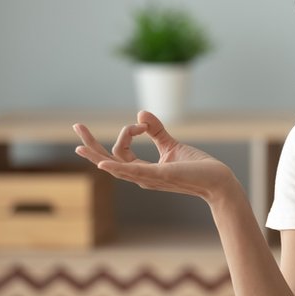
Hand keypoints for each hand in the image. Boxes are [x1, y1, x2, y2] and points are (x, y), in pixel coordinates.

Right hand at [73, 111, 238, 202]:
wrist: (218, 181)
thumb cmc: (196, 168)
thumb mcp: (171, 145)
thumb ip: (156, 131)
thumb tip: (140, 113)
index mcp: (143, 170)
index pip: (119, 152)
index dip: (127, 132)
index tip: (142, 124)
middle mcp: (142, 176)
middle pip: (108, 161)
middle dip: (91, 145)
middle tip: (76, 126)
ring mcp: (150, 178)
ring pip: (116, 167)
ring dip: (96, 155)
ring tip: (79, 146)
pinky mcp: (161, 175)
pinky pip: (134, 171)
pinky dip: (117, 167)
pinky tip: (102, 163)